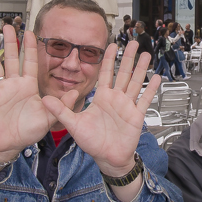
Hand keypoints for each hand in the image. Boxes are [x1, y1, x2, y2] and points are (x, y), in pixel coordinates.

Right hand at [0, 26, 59, 165]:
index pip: (30, 62)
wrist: (10, 145)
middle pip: (12, 59)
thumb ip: (62, 105)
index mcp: (28, 86)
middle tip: (8, 26)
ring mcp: (0, 90)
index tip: (30, 32)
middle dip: (11, 42)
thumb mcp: (48, 118)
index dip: (30, 47)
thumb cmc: (28, 131)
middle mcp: (13, 85)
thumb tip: (75, 92)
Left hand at [41, 40, 160, 176]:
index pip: (105, 73)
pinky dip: (150, 89)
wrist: (107, 158)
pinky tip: (156, 78)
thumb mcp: (74, 124)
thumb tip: (45, 100)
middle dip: (128, 58)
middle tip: (134, 43)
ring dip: (141, 69)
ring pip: (135, 83)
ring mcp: (127, 106)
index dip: (108, 59)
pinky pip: (144, 99)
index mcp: (101, 97)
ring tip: (147, 55)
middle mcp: (116, 98)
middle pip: (123, 73)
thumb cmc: (92, 142)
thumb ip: (61, 111)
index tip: (112, 45)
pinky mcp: (136, 115)